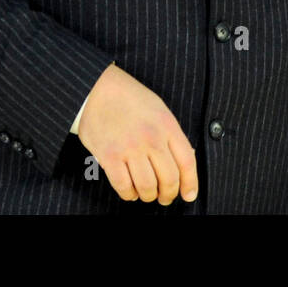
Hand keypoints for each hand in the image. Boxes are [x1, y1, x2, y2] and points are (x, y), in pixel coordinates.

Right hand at [77, 63, 197, 204]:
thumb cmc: (129, 99)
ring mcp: (130, 148)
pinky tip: (130, 191)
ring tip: (146, 193)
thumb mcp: (159, 109)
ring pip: (147, 187)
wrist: (97, 89)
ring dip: (148, 196)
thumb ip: (171, 135)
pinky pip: (124, 186)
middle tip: (165, 197)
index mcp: (167, 125)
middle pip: (169, 179)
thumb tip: (183, 162)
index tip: (189, 195)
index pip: (187, 162)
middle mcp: (151, 138)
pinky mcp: (109, 156)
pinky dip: (129, 194)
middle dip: (168, 194)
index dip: (190, 183)